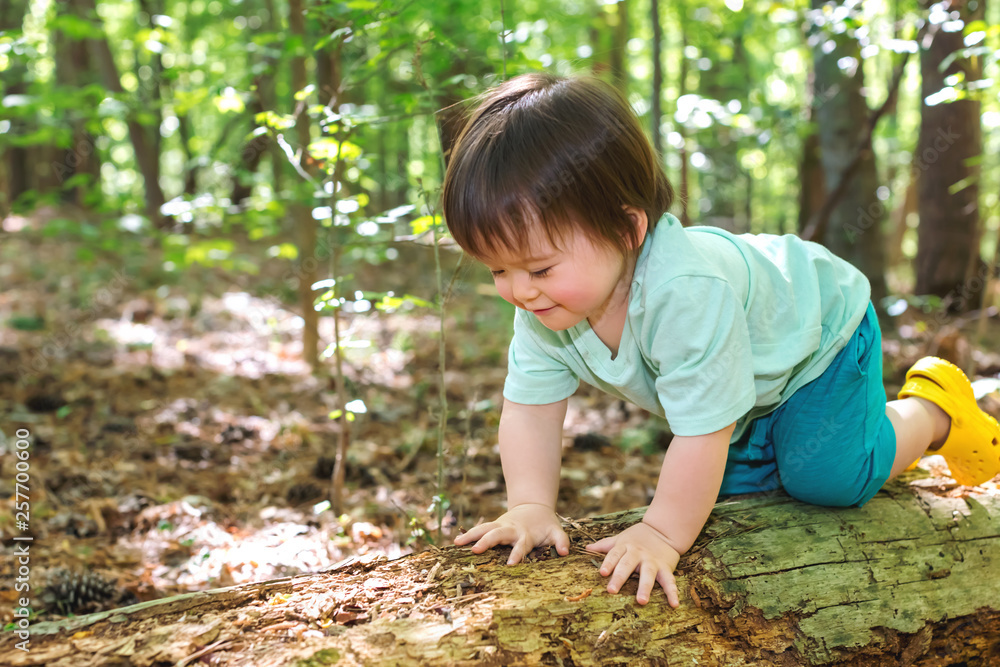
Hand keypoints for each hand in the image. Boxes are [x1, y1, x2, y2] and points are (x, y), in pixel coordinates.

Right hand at [454, 503, 569, 564]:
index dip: (516, 554)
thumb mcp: (556, 531)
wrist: (534, 507)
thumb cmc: (546, 525)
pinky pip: (479, 529)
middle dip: (486, 541)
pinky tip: (455, 542)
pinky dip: (468, 534)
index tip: (510, 564)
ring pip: (484, 528)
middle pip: (496, 534)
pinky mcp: (493, 526)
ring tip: (457, 543)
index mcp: (525, 534)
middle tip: (475, 550)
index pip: (521, 545)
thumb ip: (561, 541)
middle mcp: (510, 529)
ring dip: (471, 535)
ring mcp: (500, 526)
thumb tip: (565, 552)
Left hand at [587, 521, 680, 606]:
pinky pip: (670, 581)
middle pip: (628, 565)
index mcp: (625, 546)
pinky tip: (674, 604)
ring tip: (641, 601)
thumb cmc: (637, 537)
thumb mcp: (621, 538)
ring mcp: (652, 561)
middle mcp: (638, 554)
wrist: (663, 530)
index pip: (614, 554)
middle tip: (612, 590)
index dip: (608, 563)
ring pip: (648, 574)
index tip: (602, 572)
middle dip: (620, 577)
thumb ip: (605, 545)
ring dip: (645, 587)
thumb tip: (586, 548)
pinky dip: (672, 593)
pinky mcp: (666, 568)